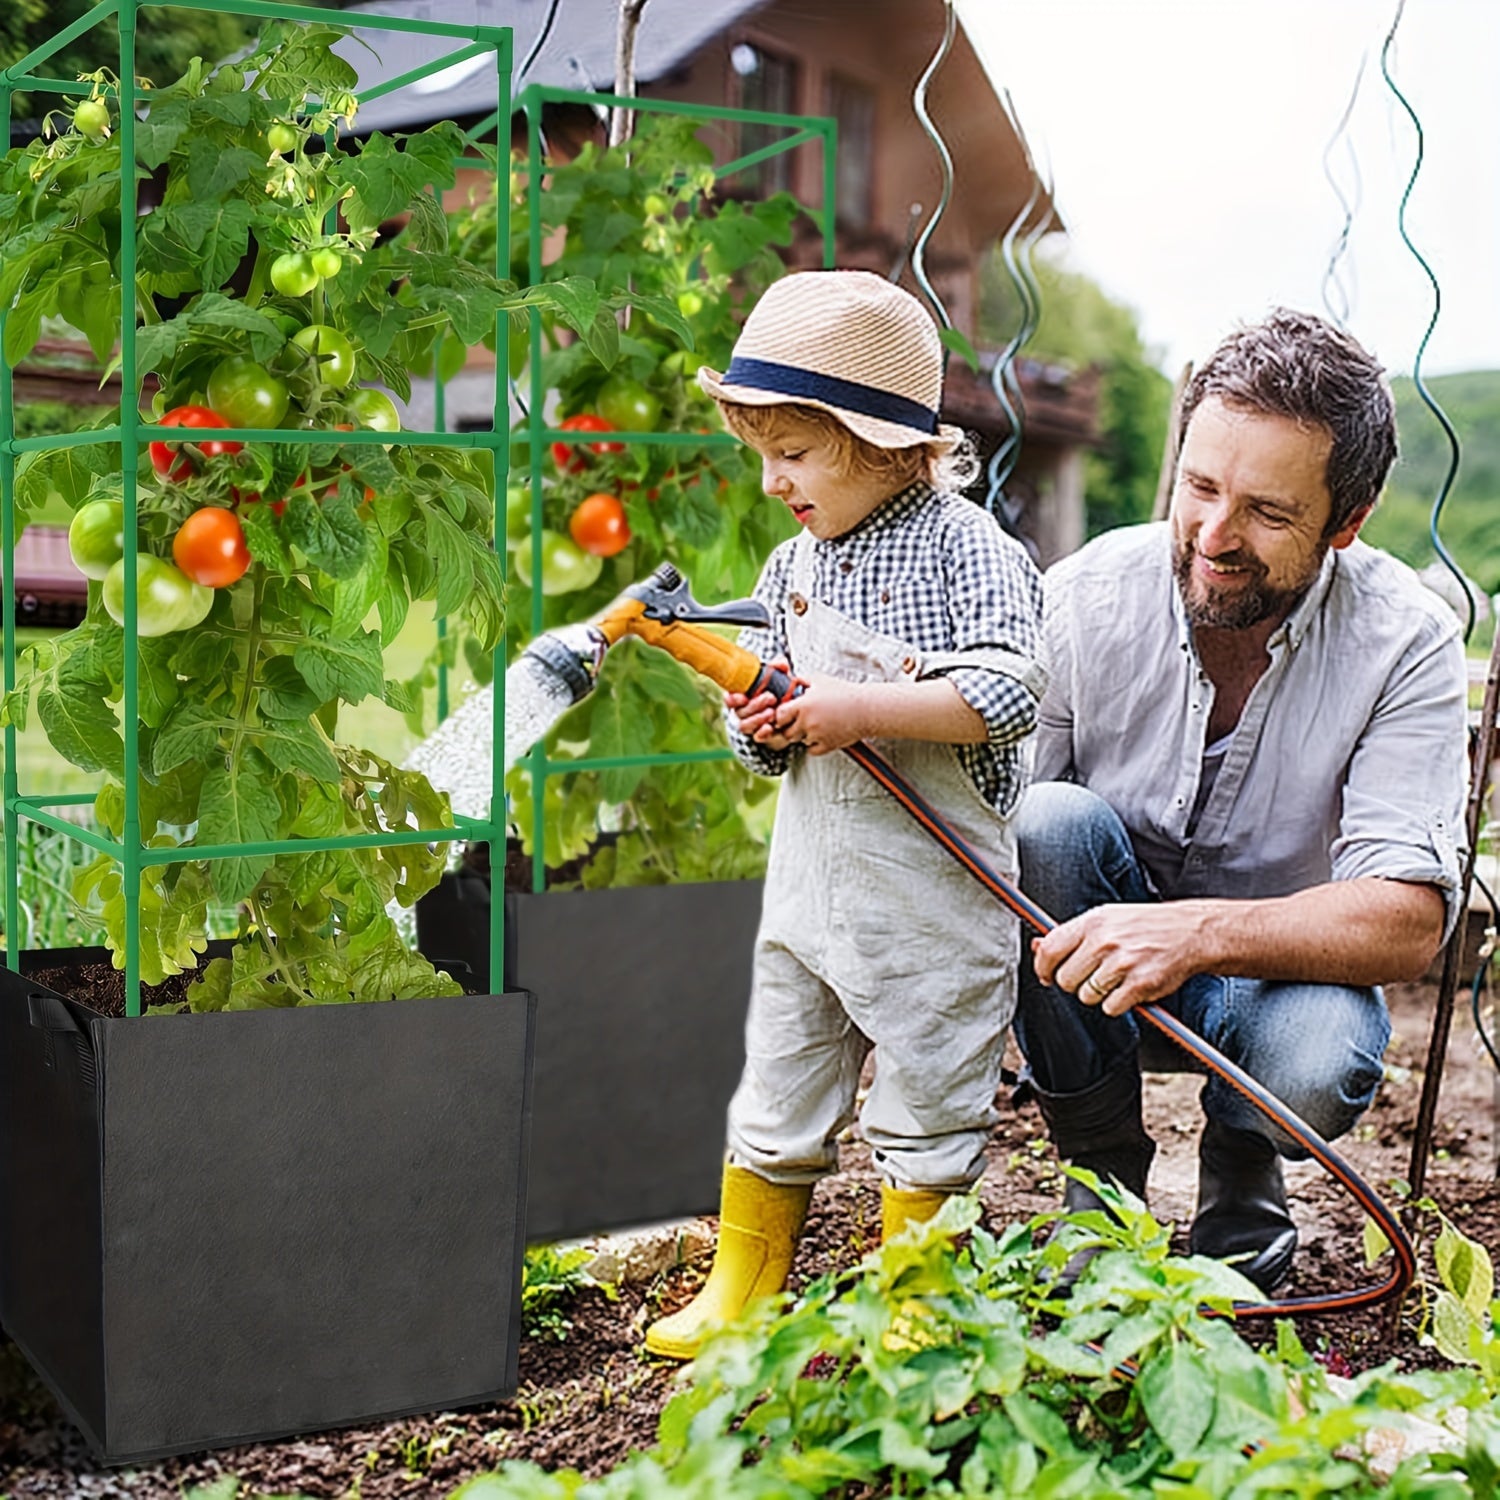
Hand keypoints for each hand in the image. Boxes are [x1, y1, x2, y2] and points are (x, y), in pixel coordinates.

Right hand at [726, 660, 797, 749]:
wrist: (791, 711)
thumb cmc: (778, 690)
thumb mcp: (779, 677)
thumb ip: (779, 668)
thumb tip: (781, 663)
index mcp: (742, 697)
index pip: (729, 699)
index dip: (732, 699)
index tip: (743, 696)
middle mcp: (742, 712)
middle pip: (740, 712)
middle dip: (754, 705)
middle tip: (771, 698)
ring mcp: (750, 724)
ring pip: (744, 725)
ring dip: (757, 719)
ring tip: (772, 712)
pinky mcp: (760, 735)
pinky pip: (756, 737)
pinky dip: (762, 733)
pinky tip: (770, 727)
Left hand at [769, 672, 867, 755]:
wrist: (866, 708)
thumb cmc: (844, 692)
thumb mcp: (821, 680)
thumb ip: (802, 681)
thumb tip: (790, 682)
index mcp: (803, 705)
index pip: (779, 715)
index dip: (782, 715)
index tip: (788, 713)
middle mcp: (807, 721)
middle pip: (787, 732)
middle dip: (791, 727)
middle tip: (800, 721)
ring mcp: (817, 735)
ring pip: (800, 741)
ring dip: (804, 735)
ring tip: (816, 725)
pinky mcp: (827, 745)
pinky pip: (811, 750)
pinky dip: (814, 745)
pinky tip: (822, 734)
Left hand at [1031, 903, 1208, 1016]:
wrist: (1190, 932)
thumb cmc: (1145, 926)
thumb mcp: (1105, 919)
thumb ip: (1070, 935)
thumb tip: (1036, 946)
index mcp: (1092, 922)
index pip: (1049, 951)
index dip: (1042, 969)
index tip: (1047, 976)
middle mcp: (1104, 942)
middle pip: (1065, 980)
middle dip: (1075, 983)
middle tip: (1093, 975)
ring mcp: (1123, 964)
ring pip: (1087, 996)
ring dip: (1098, 994)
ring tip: (1116, 978)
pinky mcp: (1140, 986)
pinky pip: (1110, 1008)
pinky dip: (1118, 1004)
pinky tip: (1130, 987)